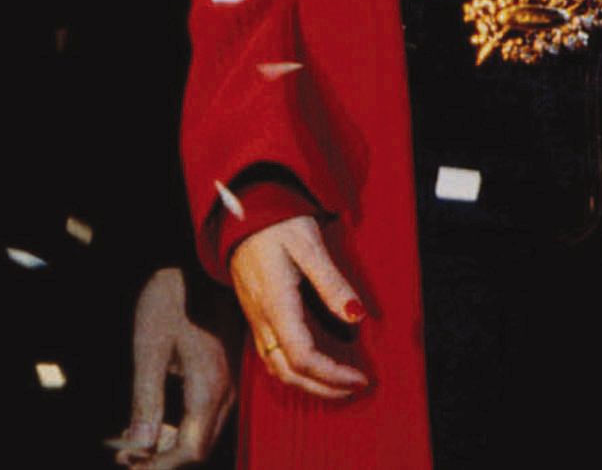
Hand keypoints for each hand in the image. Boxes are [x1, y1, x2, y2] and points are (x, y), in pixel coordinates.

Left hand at [115, 267, 233, 466]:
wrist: (193, 261)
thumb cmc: (169, 298)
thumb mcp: (149, 348)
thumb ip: (146, 400)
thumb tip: (139, 447)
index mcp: (209, 389)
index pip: (191, 452)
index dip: (159, 466)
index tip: (127, 464)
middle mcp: (226, 394)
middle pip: (197, 448)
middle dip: (160, 459)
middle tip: (123, 455)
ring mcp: (227, 386)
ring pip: (201, 434)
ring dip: (167, 444)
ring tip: (130, 441)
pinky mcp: (221, 377)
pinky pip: (203, 416)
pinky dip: (176, 426)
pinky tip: (151, 419)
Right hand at [227, 215, 368, 401]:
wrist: (240, 212)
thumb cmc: (276, 223)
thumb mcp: (308, 244)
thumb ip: (331, 282)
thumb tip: (356, 317)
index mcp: (275, 302)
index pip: (302, 357)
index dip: (332, 375)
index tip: (360, 377)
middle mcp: (261, 317)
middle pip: (288, 372)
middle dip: (323, 388)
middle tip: (355, 387)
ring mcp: (254, 318)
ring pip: (276, 368)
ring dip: (308, 385)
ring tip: (338, 383)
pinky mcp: (254, 315)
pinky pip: (270, 357)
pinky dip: (294, 372)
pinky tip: (313, 367)